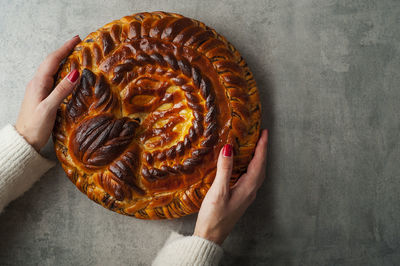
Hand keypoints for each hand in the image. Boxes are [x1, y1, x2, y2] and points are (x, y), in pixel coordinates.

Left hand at [15, 36, 80, 150]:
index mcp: (38, 83)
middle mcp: (37, 83)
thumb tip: (75, 73)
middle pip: (52, 62)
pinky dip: (62, 72)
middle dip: (65, 51)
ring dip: (63, 60)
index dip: (65, 48)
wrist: (24, 141)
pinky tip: (68, 75)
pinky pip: (53, 78)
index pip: (53, 60)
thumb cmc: (35, 126)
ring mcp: (39, 90)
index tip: (77, 39)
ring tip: (76, 56)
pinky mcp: (42, 97)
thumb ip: (62, 90)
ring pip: (52, 70)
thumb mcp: (49, 108)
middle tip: (78, 44)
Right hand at [193, 129, 268, 244]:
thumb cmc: (214, 216)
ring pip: (256, 172)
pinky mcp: (240, 198)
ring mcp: (246, 195)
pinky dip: (249, 167)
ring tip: (253, 146)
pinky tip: (242, 165)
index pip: (259, 162)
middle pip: (261, 166)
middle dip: (262, 150)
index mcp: (248, 187)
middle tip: (260, 136)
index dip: (262, 146)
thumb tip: (228, 148)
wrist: (210, 236)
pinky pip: (249, 177)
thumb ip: (224, 169)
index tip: (264, 132)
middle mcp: (250, 191)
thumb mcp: (218, 191)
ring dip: (257, 158)